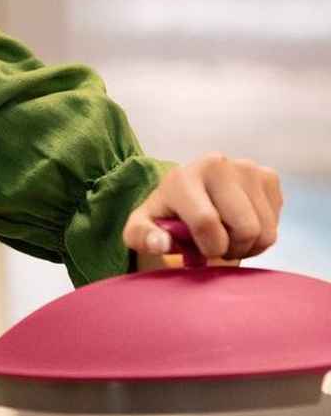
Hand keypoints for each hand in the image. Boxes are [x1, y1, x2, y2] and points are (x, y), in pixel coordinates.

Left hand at [122, 153, 283, 265]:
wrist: (187, 192)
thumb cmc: (166, 216)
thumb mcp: (141, 229)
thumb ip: (143, 238)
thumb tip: (161, 243)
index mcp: (184, 177)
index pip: (207, 222)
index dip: (209, 248)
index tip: (200, 250)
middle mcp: (218, 165)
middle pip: (245, 229)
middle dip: (231, 249)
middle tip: (216, 246)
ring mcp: (247, 168)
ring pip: (265, 231)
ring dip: (247, 246)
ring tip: (227, 237)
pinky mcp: (267, 176)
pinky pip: (275, 224)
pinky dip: (260, 236)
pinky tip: (240, 227)